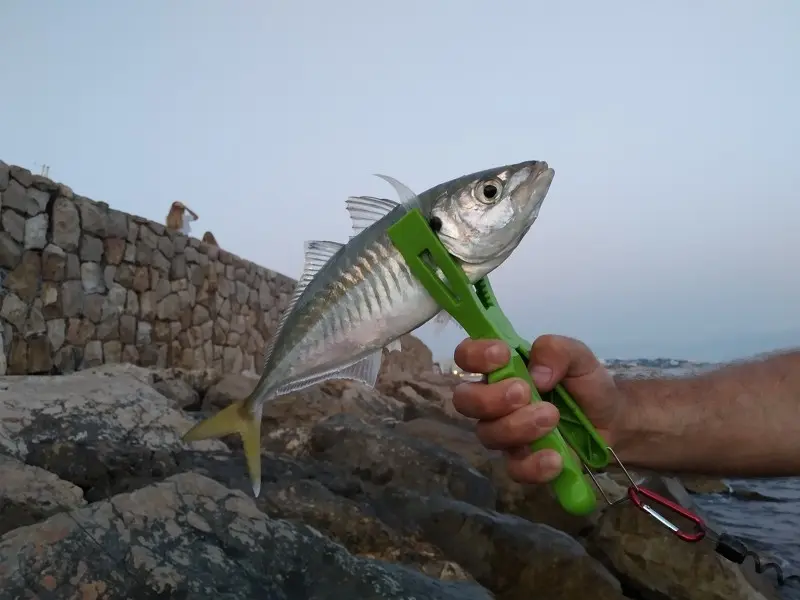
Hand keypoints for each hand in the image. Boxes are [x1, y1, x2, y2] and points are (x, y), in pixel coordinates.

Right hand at [451, 334, 627, 483]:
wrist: (612, 420)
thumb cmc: (585, 383)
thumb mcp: (578, 356)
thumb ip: (557, 351)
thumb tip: (537, 374)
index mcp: (501, 369)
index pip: (467, 357)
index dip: (474, 355)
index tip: (502, 355)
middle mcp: (494, 401)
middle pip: (465, 401)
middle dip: (491, 397)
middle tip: (524, 392)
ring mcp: (505, 433)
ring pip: (488, 434)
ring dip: (518, 426)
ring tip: (552, 417)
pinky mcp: (522, 462)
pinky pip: (515, 468)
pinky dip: (534, 464)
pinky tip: (555, 457)